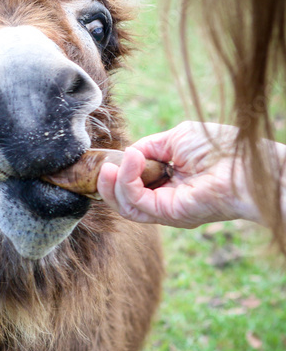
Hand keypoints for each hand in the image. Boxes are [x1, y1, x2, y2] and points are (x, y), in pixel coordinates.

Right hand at [97, 122, 263, 227]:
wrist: (247, 165)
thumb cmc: (222, 149)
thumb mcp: (177, 138)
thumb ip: (150, 146)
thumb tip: (128, 153)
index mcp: (170, 180)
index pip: (133, 182)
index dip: (118, 170)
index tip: (109, 157)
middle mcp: (165, 197)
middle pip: (123, 197)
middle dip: (107, 181)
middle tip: (103, 165)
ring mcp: (165, 208)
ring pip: (123, 204)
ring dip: (110, 183)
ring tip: (111, 165)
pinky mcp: (166, 213)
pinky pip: (134, 201)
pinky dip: (126, 180)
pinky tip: (131, 161)